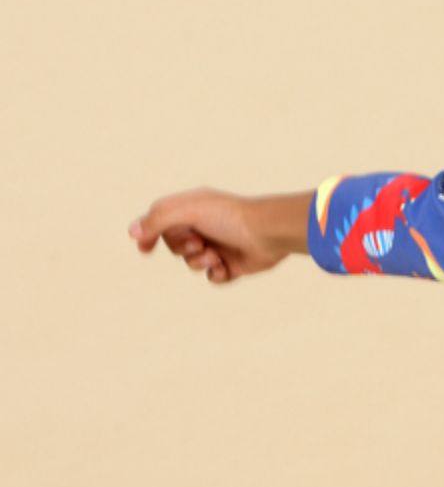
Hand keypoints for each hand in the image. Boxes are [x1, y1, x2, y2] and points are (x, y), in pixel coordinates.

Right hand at [127, 189, 286, 282]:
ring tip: (215, 255)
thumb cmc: (229, 216)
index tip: (144, 248)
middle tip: (199, 241)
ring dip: (199, 262)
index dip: (149, 233)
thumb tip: (132, 232)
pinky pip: (212, 278)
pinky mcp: (232, 265)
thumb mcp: (188, 212)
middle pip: (174, 246)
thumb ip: (157, 220)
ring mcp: (218, 245)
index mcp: (192, 208)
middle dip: (182, 248)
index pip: (161, 220)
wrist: (269, 232)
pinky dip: (216, 275)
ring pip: (191, 264)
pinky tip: (226, 267)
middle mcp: (204, 226)